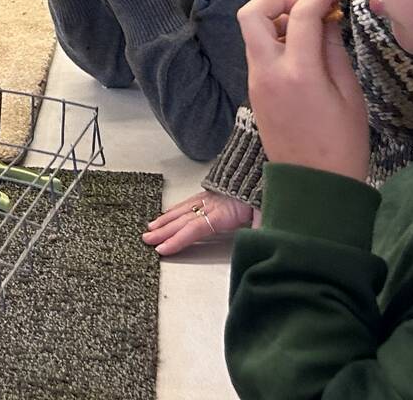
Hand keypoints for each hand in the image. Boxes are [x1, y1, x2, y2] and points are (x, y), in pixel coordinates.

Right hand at [142, 189, 256, 255]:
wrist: (264, 163)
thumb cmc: (264, 190)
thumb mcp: (266, 211)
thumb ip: (262, 228)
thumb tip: (260, 244)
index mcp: (224, 213)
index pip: (195, 228)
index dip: (178, 239)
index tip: (162, 249)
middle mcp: (211, 204)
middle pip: (183, 220)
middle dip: (163, 231)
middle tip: (146, 240)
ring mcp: (209, 197)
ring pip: (183, 209)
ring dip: (166, 220)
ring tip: (150, 228)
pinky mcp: (211, 192)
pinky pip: (188, 202)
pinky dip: (176, 208)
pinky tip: (168, 214)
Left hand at [238, 0, 368, 180]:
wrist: (314, 187)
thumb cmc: (343, 145)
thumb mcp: (350, 95)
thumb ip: (334, 50)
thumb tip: (328, 17)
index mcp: (298, 73)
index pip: (302, 14)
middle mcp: (268, 72)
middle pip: (251, 13)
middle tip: (309, 9)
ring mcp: (256, 82)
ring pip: (252, 31)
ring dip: (276, 20)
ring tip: (311, 33)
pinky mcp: (254, 91)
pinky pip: (258, 52)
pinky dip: (276, 41)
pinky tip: (304, 53)